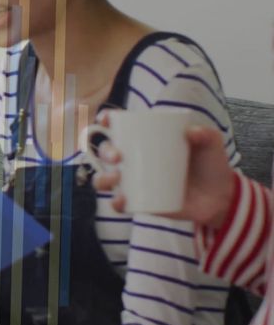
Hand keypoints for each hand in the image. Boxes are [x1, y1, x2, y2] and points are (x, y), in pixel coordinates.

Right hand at [91, 114, 235, 227]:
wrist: (221, 197)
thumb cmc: (211, 165)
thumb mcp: (212, 144)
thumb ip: (205, 134)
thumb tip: (190, 132)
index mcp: (146, 140)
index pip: (120, 128)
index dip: (106, 121)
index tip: (106, 120)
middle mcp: (134, 160)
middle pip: (107, 152)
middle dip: (105, 151)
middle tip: (118, 156)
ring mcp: (135, 182)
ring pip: (106, 178)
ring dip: (103, 177)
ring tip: (116, 178)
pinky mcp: (140, 203)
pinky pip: (120, 204)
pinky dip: (116, 203)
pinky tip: (122, 200)